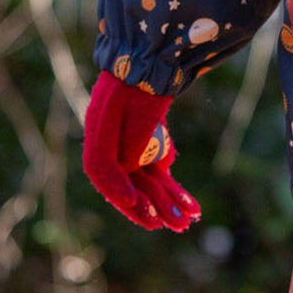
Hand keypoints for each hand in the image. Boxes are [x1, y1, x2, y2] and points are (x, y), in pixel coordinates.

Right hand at [83, 73, 201, 231]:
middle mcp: (117, 155)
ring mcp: (136, 155)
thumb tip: (129, 193)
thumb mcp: (117, 123)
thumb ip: (117, 160)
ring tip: (189, 221)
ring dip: (170, 204)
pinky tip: (192, 208)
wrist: (150, 67)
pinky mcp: (153, 151)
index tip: (138, 206)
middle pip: (135, 187)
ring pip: (152, 187)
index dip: (122, 195)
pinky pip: (163, 177)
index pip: (108, 179)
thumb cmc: (127, 94)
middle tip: (177, 225)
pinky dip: (176, 193)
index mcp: (100, 146)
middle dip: (155, 207)